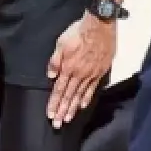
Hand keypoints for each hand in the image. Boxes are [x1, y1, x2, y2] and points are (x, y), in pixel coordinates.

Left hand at [46, 8, 114, 129]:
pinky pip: (92, 88)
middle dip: (62, 111)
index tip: (50, 115)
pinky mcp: (100, 71)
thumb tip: (51, 75)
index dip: (54, 103)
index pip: (59, 90)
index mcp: (68, 68)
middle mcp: (79, 75)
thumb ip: (55, 60)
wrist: (99, 25)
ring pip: (80, 95)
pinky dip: (87, 98)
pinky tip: (82, 106)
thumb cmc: (78, 32)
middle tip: (57, 125)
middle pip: (69, 96)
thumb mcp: (61, 43)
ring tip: (68, 119)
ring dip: (73, 108)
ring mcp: (91, 74)